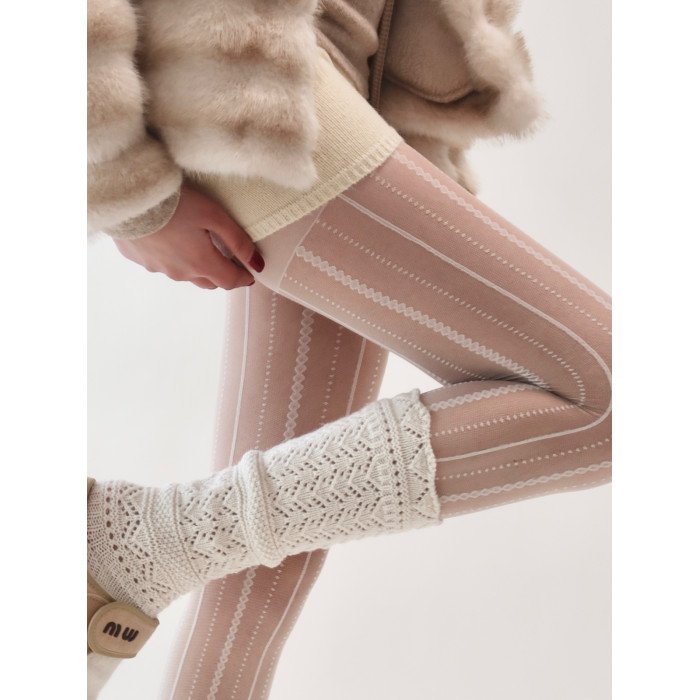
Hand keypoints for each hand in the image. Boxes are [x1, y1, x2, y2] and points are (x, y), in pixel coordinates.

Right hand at [114, 183, 264, 289]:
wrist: (126, 196)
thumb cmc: (174, 202)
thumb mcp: (214, 215)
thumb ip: (238, 241)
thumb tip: (258, 265)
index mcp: (201, 263)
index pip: (229, 281)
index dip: (243, 278)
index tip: (250, 274)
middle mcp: (179, 272)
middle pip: (208, 281)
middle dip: (221, 274)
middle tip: (229, 263)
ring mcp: (156, 267)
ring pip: (183, 273)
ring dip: (195, 266)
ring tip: (199, 249)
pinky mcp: (137, 258)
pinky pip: (160, 263)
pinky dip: (169, 256)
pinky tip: (168, 240)